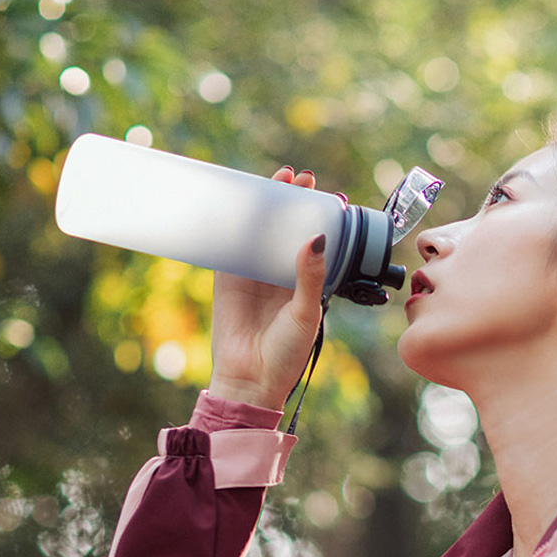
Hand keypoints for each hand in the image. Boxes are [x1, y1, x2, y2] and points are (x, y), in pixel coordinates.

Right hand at [205, 166, 329, 409]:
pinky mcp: (228, 277)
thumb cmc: (286, 353)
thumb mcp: (306, 311)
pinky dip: (233, 222)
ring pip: (260, 230)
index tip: (328, 194)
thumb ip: (310, 276)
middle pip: (287, 228)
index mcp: (307, 283)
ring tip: (278, 178)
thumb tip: (317, 237)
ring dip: (267, 205)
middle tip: (301, 178)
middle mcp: (281, 274)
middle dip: (294, 202)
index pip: (316, 241)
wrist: (249, 379)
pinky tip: (239, 200)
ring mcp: (254, 273)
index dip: (320, 217)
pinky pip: (230, 243)